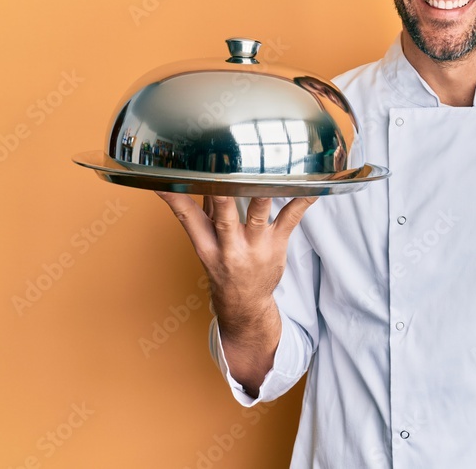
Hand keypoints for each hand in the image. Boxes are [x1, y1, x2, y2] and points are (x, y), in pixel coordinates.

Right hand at [155, 192, 315, 391]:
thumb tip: (200, 177)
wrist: (244, 303)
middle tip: (221, 173)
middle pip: (224, 217)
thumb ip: (203, 211)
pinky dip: (301, 202)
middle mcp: (229, 246)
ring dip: (263, 194)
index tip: (164, 179)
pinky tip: (312, 187)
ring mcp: (255, 246)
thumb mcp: (205, 243)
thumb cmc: (224, 265)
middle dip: (222, 196)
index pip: (187, 217)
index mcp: (206, 244)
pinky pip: (290, 220)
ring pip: (258, 216)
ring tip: (269, 172)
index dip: (174, 198)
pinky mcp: (277, 245)